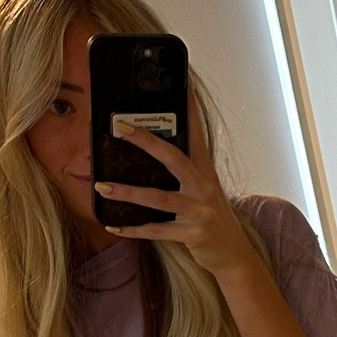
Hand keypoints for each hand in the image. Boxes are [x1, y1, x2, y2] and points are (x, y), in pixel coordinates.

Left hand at [95, 106, 261, 285]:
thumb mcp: (204, 189)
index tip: (182, 81)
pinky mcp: (191, 234)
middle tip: (121, 128)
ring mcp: (198, 211)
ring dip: (128, 192)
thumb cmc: (213, 219)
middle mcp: (203, 187)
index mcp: (205, 172)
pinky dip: (133, 229)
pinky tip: (113, 225)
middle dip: (146, 142)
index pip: (196, 132)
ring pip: (158, 198)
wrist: (234, 254)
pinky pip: (156, 231)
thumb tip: (155, 150)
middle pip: (173, 158)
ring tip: (102, 186)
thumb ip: (185, 170)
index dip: (189, 107)